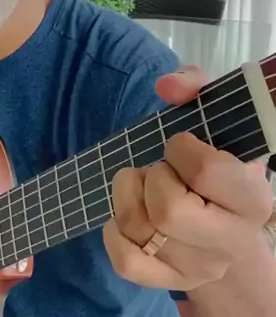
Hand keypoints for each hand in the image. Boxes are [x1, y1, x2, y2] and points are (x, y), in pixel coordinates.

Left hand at [103, 66, 273, 290]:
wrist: (218, 223)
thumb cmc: (213, 168)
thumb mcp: (212, 123)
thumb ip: (195, 89)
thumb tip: (167, 85)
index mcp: (251, 200)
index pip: (207, 171)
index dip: (180, 150)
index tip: (179, 146)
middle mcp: (230, 242)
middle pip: (168, 210)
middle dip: (153, 177)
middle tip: (160, 171)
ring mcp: (197, 268)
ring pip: (138, 229)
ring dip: (128, 194)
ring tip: (144, 186)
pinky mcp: (166, 281)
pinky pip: (124, 260)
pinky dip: (114, 229)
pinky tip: (126, 215)